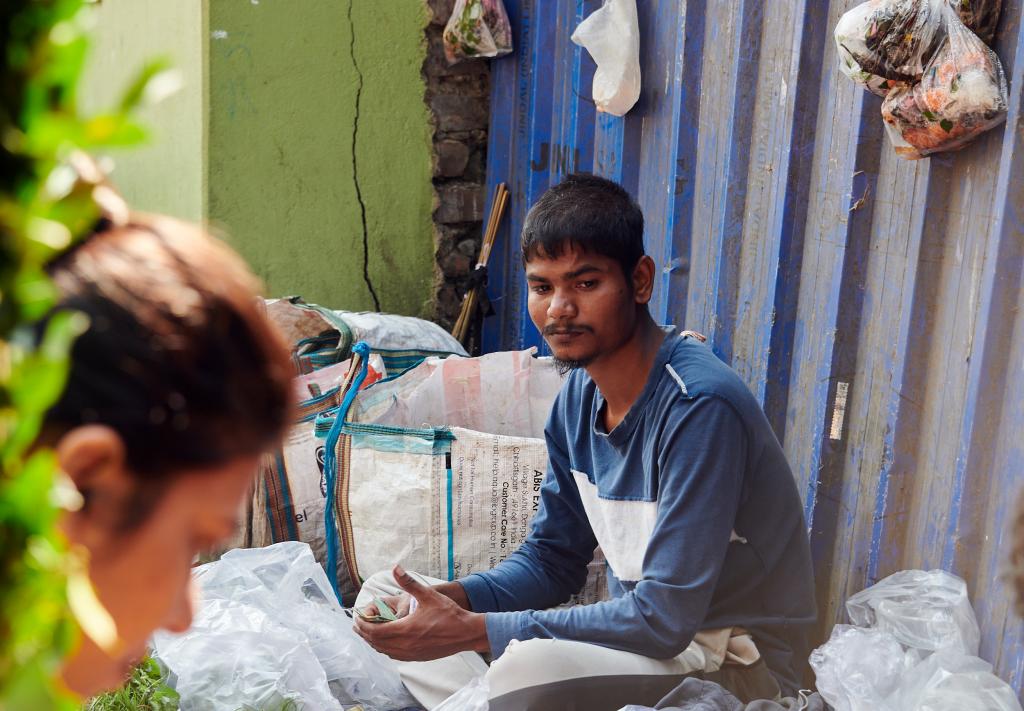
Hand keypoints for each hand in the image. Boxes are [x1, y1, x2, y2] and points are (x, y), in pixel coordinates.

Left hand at [354, 565, 488, 661]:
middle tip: (357, 625)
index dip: (363, 625)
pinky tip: (386, 643)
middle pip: (376, 642)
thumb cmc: (448, 614)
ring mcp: (411, 654)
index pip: (375, 631)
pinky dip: (385, 649)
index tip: (357, 618)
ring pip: (384, 651)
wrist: (466, 633)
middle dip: (364, 633)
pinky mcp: (417, 657)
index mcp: (404, 630)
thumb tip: (395, 567)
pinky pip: (394, 655)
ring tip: (368, 633)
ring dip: (373, 642)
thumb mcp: (428, 594)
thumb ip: (409, 582)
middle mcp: (405, 645)